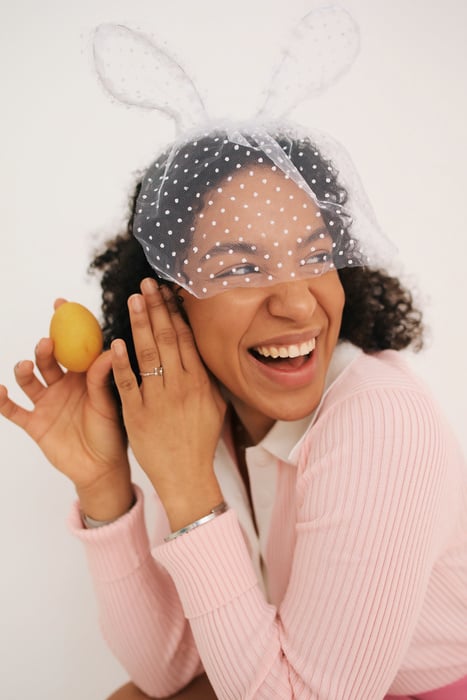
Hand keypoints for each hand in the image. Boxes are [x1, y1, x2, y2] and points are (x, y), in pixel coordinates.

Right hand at [0, 300, 132, 519]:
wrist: (101, 469)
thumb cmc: (112, 434)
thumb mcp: (109, 402)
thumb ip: (103, 376)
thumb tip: (112, 346)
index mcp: (84, 376)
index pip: (75, 344)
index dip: (67, 324)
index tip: (61, 303)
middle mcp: (63, 385)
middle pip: (49, 358)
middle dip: (45, 347)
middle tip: (48, 342)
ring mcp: (47, 403)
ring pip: (29, 379)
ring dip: (25, 369)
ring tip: (28, 367)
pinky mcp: (34, 423)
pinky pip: (13, 409)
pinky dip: (2, 400)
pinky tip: (0, 391)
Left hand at [111, 279, 225, 529]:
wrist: (186, 476)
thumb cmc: (200, 441)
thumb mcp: (216, 406)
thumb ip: (209, 378)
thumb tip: (204, 351)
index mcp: (200, 382)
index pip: (186, 337)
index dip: (175, 311)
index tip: (167, 291)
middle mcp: (181, 386)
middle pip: (167, 338)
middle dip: (155, 308)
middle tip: (145, 284)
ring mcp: (158, 400)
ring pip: (148, 354)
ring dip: (139, 324)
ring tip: (132, 300)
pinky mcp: (137, 414)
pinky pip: (128, 383)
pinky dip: (121, 362)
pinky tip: (116, 342)